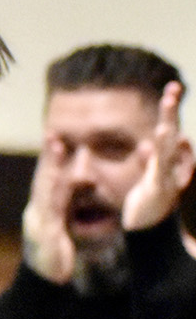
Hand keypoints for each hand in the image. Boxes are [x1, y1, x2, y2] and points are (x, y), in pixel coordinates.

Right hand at [21, 132, 73, 284]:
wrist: (42, 284)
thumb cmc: (53, 260)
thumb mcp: (60, 233)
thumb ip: (65, 212)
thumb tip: (79, 190)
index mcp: (40, 213)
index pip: (45, 183)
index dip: (48, 160)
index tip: (53, 138)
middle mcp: (36, 214)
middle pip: (42, 181)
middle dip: (48, 158)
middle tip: (53, 135)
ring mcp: (38, 223)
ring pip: (44, 190)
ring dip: (50, 167)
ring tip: (56, 147)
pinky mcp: (45, 234)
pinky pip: (53, 208)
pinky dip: (59, 192)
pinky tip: (65, 179)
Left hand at [122, 80, 193, 231]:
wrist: (152, 231)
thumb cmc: (154, 204)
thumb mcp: (151, 178)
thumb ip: (151, 162)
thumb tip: (146, 147)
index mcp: (169, 158)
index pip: (171, 128)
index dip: (171, 108)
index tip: (172, 87)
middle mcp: (173, 164)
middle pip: (173, 132)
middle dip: (172, 111)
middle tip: (172, 89)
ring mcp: (168, 175)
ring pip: (168, 148)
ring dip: (167, 129)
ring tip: (166, 108)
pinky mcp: (158, 189)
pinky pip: (158, 170)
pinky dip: (158, 155)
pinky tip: (155, 139)